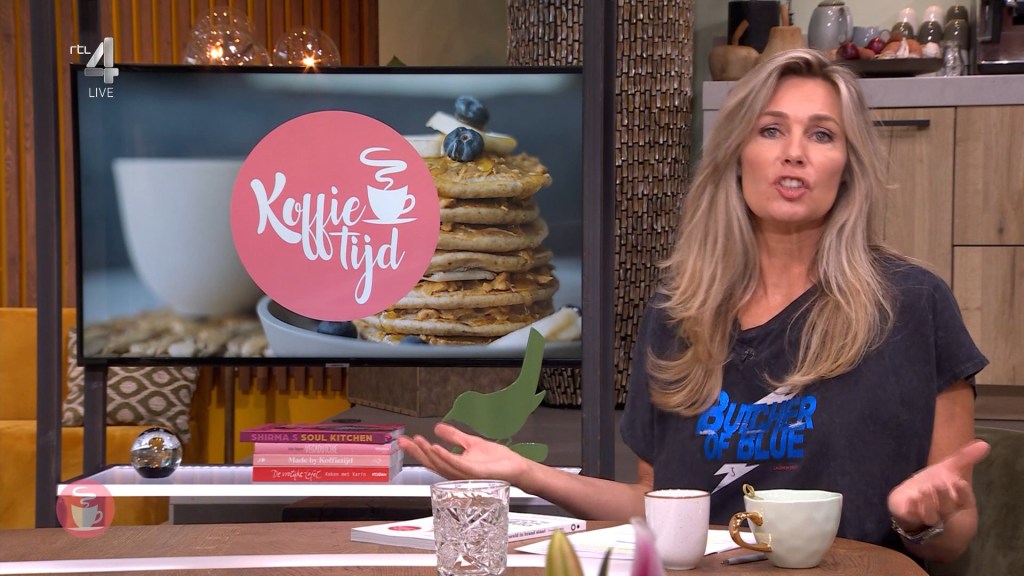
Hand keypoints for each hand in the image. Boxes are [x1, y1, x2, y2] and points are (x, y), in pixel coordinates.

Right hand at [398, 423, 530, 482]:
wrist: (515, 467)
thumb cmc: (497, 459)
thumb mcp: (470, 443)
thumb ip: (454, 437)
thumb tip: (437, 428)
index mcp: (454, 466)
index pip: (431, 458)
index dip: (417, 450)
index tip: (404, 440)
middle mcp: (456, 473)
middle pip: (432, 463)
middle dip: (416, 452)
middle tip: (402, 441)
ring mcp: (465, 474)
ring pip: (441, 464)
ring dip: (428, 452)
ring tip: (417, 441)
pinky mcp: (475, 472)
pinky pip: (457, 465)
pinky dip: (445, 456)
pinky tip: (435, 448)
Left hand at [888, 440, 989, 533]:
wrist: (910, 498)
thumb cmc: (934, 484)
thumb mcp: (949, 468)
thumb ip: (965, 458)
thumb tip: (985, 443)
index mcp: (957, 502)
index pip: (964, 500)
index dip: (962, 493)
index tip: (959, 483)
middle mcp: (943, 513)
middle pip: (947, 509)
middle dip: (944, 499)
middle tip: (939, 485)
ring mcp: (925, 517)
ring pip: (930, 516)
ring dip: (927, 504)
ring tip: (924, 490)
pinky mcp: (907, 517)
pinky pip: (910, 517)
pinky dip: (910, 510)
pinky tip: (910, 499)